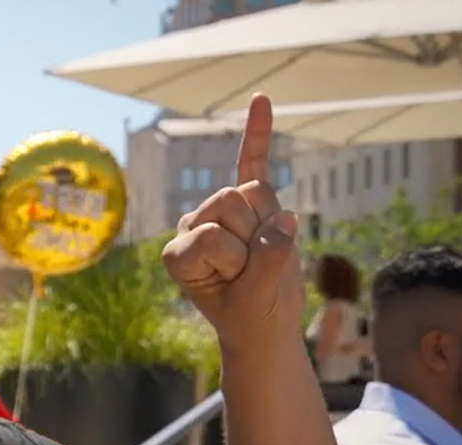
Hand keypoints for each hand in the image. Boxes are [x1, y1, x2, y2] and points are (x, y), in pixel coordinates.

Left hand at [161, 94, 303, 351]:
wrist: (264, 325)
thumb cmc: (253, 317)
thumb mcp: (257, 300)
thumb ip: (268, 261)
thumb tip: (284, 220)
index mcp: (177, 251)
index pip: (214, 234)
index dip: (238, 260)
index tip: (237, 287)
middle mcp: (190, 225)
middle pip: (232, 204)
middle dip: (255, 240)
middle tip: (252, 272)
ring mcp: (217, 213)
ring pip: (255, 193)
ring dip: (271, 225)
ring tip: (262, 256)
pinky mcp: (246, 204)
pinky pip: (252, 162)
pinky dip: (257, 134)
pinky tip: (261, 101)